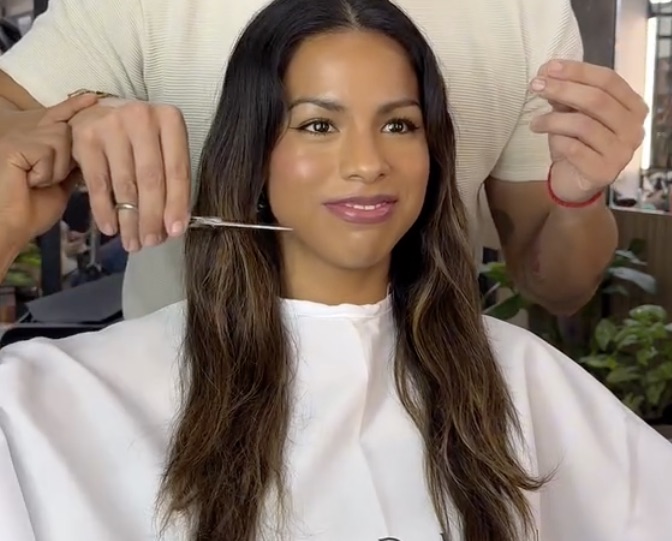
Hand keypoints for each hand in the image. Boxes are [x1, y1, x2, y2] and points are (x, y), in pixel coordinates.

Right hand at [0, 94, 96, 250]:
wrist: (11, 226)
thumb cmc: (33, 210)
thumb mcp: (62, 182)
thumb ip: (74, 163)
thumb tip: (93, 150)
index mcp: (37, 139)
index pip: (61, 116)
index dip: (77, 107)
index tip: (94, 98)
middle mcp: (25, 132)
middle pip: (69, 130)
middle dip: (68, 160)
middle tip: (47, 180)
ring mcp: (18, 136)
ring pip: (62, 141)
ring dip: (57, 169)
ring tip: (37, 182)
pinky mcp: (14, 145)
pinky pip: (48, 152)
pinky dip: (45, 173)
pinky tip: (29, 182)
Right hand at [69, 98, 190, 251]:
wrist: (100, 113)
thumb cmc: (141, 137)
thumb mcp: (163, 148)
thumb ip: (171, 180)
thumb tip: (172, 227)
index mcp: (170, 119)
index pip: (177, 170)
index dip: (177, 204)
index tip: (175, 231)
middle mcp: (141, 118)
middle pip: (150, 179)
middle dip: (152, 217)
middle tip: (151, 242)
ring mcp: (110, 125)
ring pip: (125, 185)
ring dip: (129, 220)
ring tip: (133, 242)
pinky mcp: (85, 138)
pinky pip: (98, 184)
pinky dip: (104, 210)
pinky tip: (111, 228)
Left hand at [529, 59, 647, 202]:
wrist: (574, 183)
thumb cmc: (577, 144)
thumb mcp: (571, 115)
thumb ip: (565, 95)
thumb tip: (548, 71)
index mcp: (632, 107)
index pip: (608, 80)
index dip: (577, 71)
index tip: (548, 67)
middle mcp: (634, 129)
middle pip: (597, 100)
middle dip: (562, 90)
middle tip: (535, 86)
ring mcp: (622, 152)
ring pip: (584, 125)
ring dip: (553, 119)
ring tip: (535, 122)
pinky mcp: (604, 172)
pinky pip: (575, 149)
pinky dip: (557, 140)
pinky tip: (546, 138)